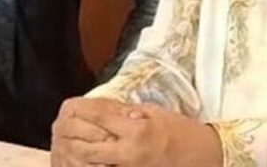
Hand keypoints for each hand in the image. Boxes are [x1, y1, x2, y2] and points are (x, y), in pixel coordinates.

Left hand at [50, 98, 221, 166]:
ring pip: (91, 165)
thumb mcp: (158, 114)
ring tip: (68, 144)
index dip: (83, 111)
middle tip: (62, 129)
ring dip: (77, 155)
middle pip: (86, 148)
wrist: (203, 157)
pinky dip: (94, 165)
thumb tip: (109, 109)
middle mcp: (128, 154)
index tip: (71, 106)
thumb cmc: (183, 133)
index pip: (100, 118)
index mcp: (137, 131)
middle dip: (71, 138)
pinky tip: (88, 159)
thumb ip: (132, 113)